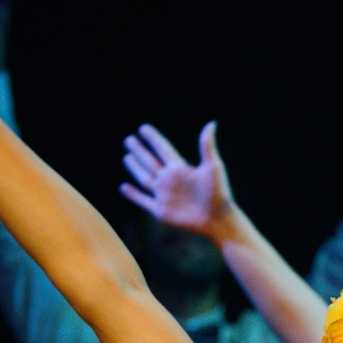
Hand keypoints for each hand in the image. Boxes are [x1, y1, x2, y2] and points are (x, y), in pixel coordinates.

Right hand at [120, 122, 232, 236]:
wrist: (218, 219)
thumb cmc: (219, 193)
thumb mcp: (213, 167)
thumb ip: (207, 145)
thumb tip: (212, 123)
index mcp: (180, 168)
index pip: (162, 148)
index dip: (153, 138)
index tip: (143, 128)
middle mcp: (169, 179)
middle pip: (150, 161)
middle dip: (139, 151)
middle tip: (129, 140)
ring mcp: (164, 195)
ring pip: (144, 178)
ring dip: (135, 168)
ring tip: (127, 157)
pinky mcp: (161, 211)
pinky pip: (142, 200)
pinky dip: (133, 195)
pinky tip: (124, 187)